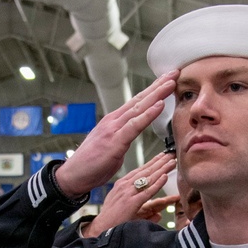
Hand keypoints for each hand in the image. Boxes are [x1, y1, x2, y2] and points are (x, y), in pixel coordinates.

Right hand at [54, 72, 178, 196]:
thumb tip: (131, 134)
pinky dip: (148, 115)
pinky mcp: (115, 142)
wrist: (73, 176)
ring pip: (139, 108)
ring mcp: (113, 129)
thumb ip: (123, 136)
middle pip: (140, 99)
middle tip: (174, 72)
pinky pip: (135, 126)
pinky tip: (159, 105)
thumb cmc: (91, 164)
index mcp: (114, 122)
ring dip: (157, 95)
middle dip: (158, 85)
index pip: (137, 102)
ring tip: (171, 83)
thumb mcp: (111, 146)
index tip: (167, 80)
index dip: (153, 90)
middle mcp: (114, 121)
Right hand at [81, 153, 178, 237]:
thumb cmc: (109, 217)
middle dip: (159, 162)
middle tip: (171, 154)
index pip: (139, 170)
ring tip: (172, 162)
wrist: (101, 227)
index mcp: (121, 184)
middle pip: (145, 171)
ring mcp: (128, 193)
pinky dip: (157, 183)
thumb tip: (138, 196)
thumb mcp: (118, 202)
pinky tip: (165, 176)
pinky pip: (147, 191)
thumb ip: (129, 197)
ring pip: (148, 178)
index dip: (151, 162)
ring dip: (162, 169)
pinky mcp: (132, 202)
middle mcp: (124, 185)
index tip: (161, 156)